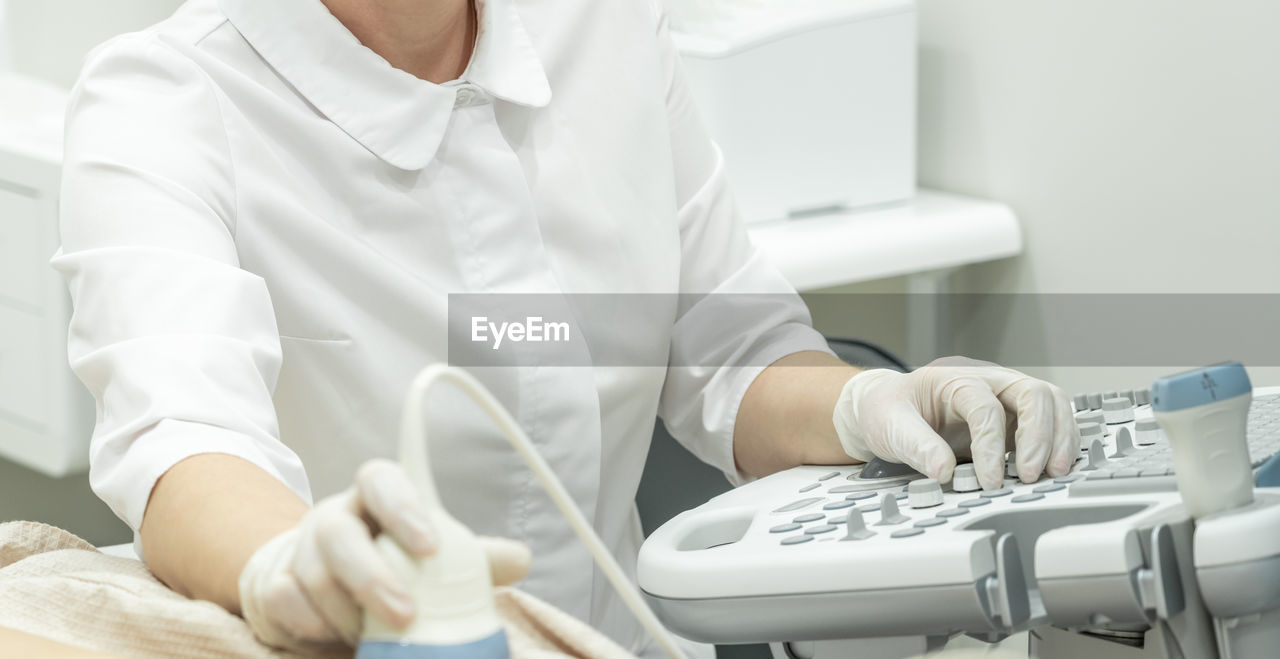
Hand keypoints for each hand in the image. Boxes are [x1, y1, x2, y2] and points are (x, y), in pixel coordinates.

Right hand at [238, 459, 529, 649]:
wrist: (326, 584)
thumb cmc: (393, 562)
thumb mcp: (433, 555)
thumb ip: (472, 558)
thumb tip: (521, 559)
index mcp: (376, 496)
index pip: (380, 478)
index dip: (403, 507)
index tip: (431, 546)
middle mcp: (334, 516)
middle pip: (338, 531)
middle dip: (372, 576)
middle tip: (406, 615)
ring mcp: (299, 550)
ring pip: (311, 571)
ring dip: (346, 611)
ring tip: (373, 638)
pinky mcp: (275, 584)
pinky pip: (283, 599)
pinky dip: (311, 622)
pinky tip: (335, 637)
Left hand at [832, 357, 1079, 489]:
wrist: (886, 407)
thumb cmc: (889, 409)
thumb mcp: (890, 424)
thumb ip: (914, 445)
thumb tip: (942, 471)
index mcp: (956, 379)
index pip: (986, 406)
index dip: (991, 444)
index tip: (990, 478)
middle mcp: (988, 383)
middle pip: (1032, 393)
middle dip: (1039, 436)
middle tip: (1030, 474)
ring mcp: (1005, 399)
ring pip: (1051, 404)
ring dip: (1060, 438)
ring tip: (1055, 473)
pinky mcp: (1015, 419)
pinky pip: (1051, 422)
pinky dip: (1059, 443)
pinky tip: (1055, 467)